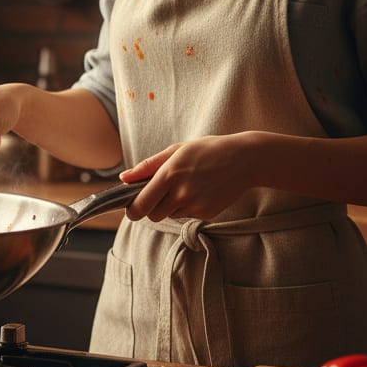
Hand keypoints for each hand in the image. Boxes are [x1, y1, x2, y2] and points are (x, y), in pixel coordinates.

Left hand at [119, 133, 258, 221]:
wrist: (243, 159)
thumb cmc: (206, 150)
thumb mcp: (175, 151)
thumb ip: (147, 167)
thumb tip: (124, 178)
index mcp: (169, 174)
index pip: (141, 204)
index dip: (133, 210)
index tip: (132, 207)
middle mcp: (181, 193)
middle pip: (153, 215)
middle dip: (151, 208)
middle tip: (159, 193)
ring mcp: (195, 205)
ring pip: (170, 215)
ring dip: (170, 206)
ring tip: (185, 186)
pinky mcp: (207, 214)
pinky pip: (187, 215)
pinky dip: (188, 207)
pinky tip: (199, 191)